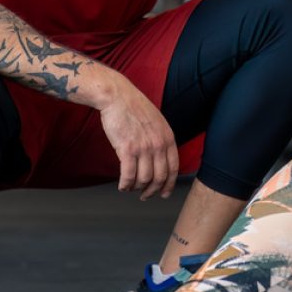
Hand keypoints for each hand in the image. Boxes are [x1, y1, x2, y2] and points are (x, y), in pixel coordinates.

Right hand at [97, 76, 179, 199]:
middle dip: (152, 191)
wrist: (117, 96)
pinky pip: (128, 176)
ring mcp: (143, 148)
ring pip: (143, 179)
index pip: (173, 168)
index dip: (169, 185)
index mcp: (168, 138)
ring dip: (136, 188)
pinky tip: (122, 186)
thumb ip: (161, 139)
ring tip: (131, 188)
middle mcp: (158, 144)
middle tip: (145, 196)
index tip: (164, 193)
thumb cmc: (133, 107)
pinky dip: (125, 185)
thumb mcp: (157, 121)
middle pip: (159, 178)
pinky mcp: (127, 150)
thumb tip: (160, 158)